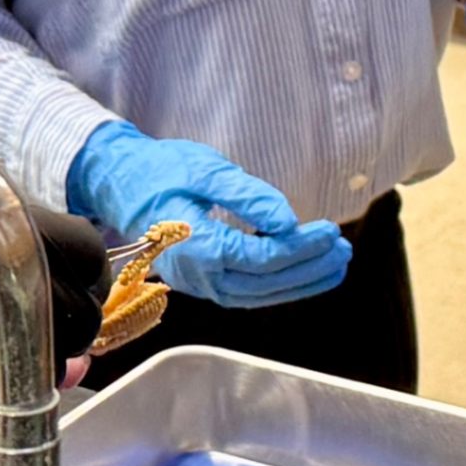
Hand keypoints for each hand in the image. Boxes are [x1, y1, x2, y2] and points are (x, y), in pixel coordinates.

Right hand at [66, 122, 351, 308]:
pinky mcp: (205, 282)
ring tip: (336, 264)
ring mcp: (200, 285)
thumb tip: (288, 221)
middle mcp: (198, 276)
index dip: (300, 247)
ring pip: (259, 294)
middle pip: (265, 283)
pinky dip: (280, 284)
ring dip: (301, 281)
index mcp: (195, 247)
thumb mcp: (207, 172)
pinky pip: (249, 291)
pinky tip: (306, 271)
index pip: (261, 258)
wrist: (121, 183)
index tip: (330, 230)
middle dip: (309, 268)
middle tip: (343, 249)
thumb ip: (248, 197)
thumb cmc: (162, 171)